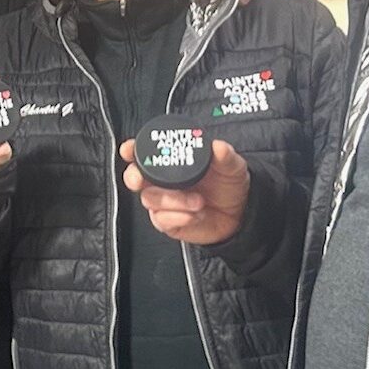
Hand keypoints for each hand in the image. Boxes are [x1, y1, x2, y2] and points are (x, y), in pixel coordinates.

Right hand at [120, 138, 248, 242]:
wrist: (239, 215)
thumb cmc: (229, 186)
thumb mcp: (231, 167)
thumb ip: (225, 156)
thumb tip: (219, 146)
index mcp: (172, 163)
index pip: (144, 153)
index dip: (132, 150)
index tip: (129, 149)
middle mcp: (162, 181)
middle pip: (134, 177)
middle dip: (134, 177)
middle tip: (142, 179)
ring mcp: (163, 202)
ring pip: (150, 199)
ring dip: (172, 200)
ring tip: (197, 201)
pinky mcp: (167, 222)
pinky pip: (162, 219)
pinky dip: (179, 216)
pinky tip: (196, 214)